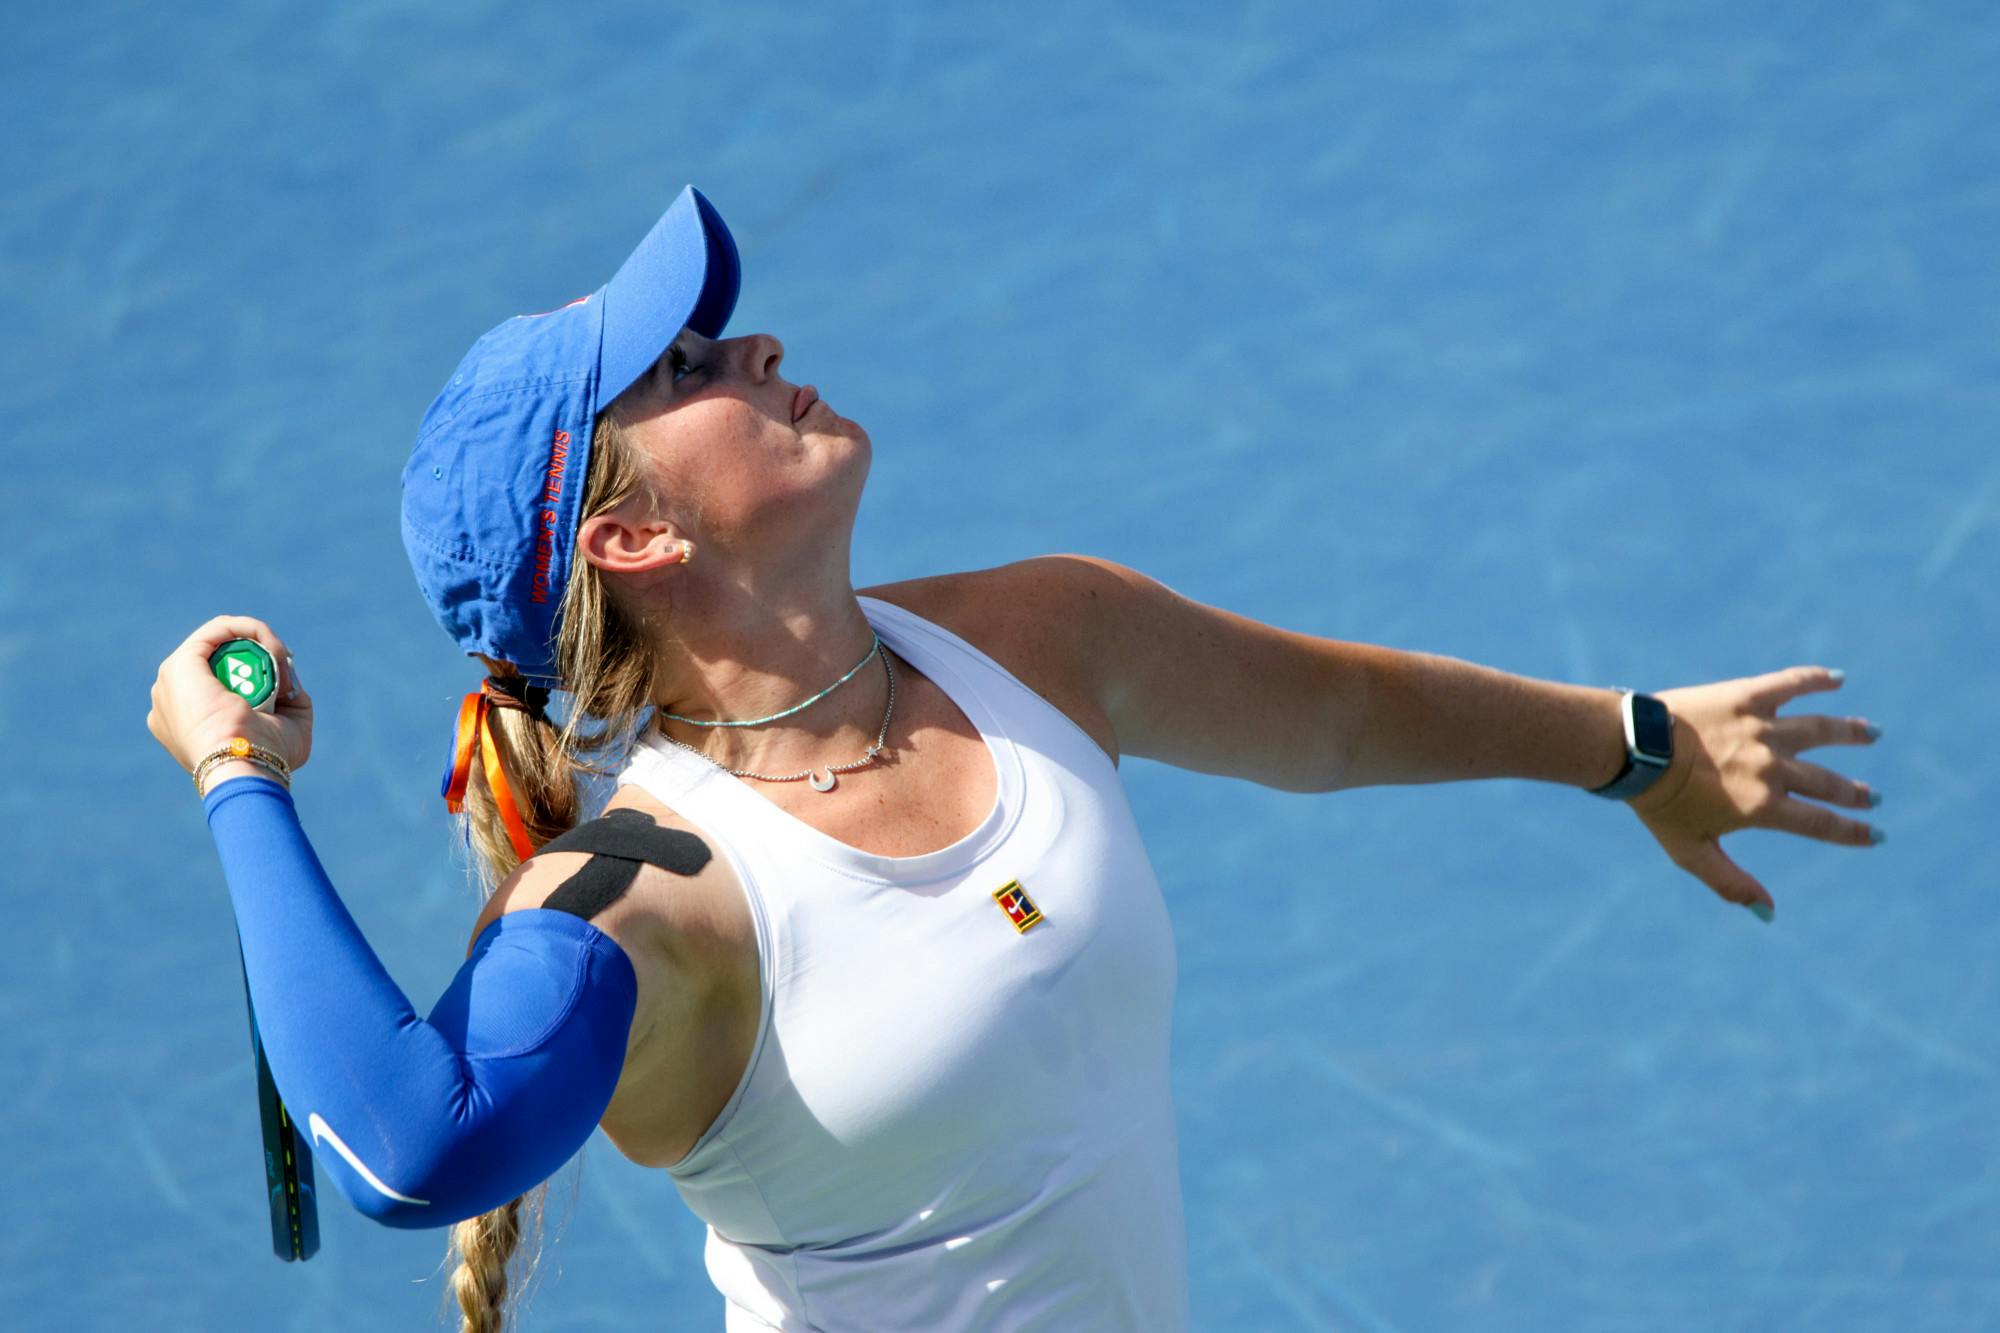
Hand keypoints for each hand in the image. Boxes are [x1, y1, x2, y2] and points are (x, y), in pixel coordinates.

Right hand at [147, 615, 314, 777]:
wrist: (242, 764)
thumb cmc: (265, 758)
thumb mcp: (288, 733)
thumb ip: (289, 707)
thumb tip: (289, 686)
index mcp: (186, 722)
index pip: (218, 685)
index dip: (254, 675)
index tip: (285, 684)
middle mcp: (170, 701)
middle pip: (218, 662)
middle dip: (257, 657)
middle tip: (286, 668)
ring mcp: (170, 682)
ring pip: (219, 642)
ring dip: (258, 642)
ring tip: (282, 658)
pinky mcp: (180, 664)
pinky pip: (217, 629)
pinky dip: (250, 628)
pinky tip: (273, 644)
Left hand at [1629, 666, 1879, 919]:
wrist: (1630, 749)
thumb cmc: (1657, 803)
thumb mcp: (1690, 852)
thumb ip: (1730, 883)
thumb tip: (1769, 915)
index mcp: (1762, 807)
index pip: (1822, 823)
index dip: (1853, 832)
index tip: (1875, 834)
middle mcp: (1771, 768)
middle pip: (1827, 781)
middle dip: (1853, 792)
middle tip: (1870, 796)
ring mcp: (1761, 730)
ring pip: (1821, 730)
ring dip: (1850, 732)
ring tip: (1871, 733)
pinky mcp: (1746, 697)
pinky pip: (1790, 684)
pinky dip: (1816, 680)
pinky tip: (1837, 678)